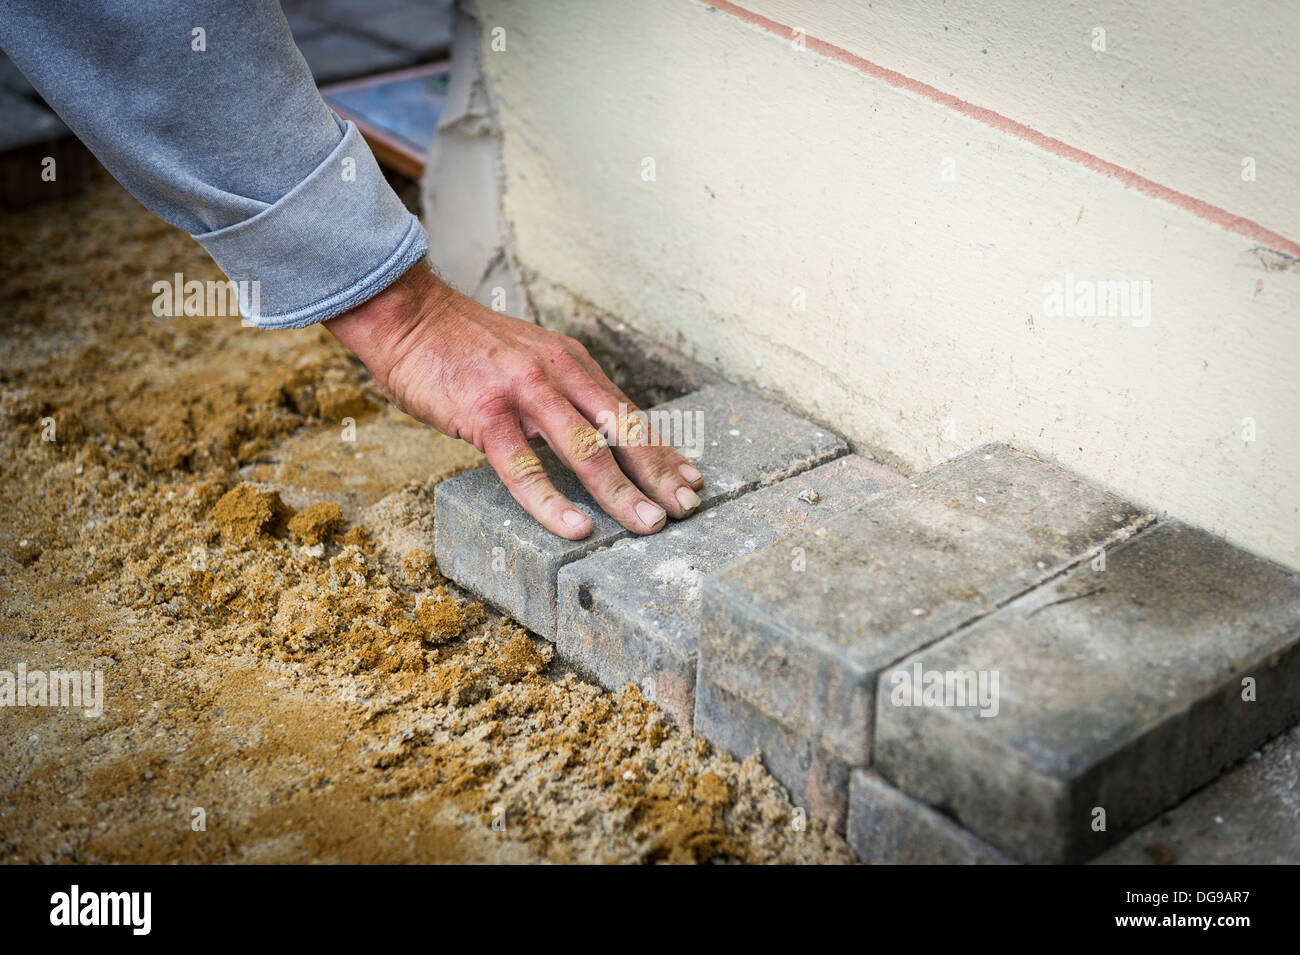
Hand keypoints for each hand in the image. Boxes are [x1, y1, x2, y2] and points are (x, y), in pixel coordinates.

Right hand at [325, 265, 703, 539]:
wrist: (407, 314)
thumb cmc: (464, 347)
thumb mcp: (528, 359)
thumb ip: (561, 394)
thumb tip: (594, 437)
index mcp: (572, 363)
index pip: (629, 414)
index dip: (664, 451)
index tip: (692, 482)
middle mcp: (558, 373)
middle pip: (622, 430)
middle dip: (659, 473)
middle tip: (686, 510)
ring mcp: (523, 392)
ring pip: (585, 448)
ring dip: (620, 491)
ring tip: (646, 524)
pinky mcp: (484, 413)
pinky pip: (524, 466)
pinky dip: (552, 500)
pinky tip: (575, 527)